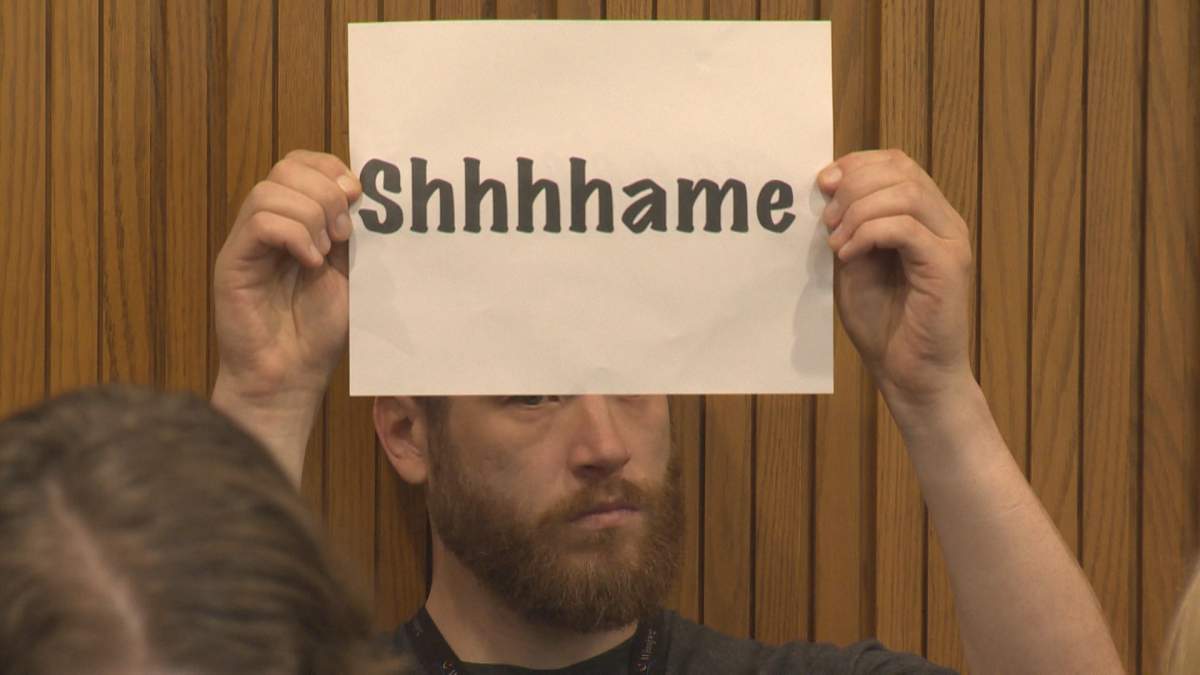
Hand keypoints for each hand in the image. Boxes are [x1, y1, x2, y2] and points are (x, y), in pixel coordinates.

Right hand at [213, 150, 361, 403]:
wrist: (291, 375)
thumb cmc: (317, 330)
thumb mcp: (348, 272)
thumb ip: (352, 233)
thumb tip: (364, 192)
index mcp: (294, 220)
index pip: (300, 163)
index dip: (330, 167)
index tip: (358, 195)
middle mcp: (266, 225)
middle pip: (285, 168)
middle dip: (325, 191)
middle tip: (344, 233)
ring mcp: (246, 242)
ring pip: (269, 191)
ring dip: (310, 215)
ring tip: (325, 252)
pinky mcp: (232, 261)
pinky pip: (260, 222)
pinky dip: (294, 235)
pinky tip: (309, 262)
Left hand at [819, 149, 973, 408]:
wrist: (910, 374)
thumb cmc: (884, 323)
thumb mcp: (854, 264)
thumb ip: (848, 227)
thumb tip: (829, 189)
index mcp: (925, 217)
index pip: (897, 162)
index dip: (857, 164)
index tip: (823, 184)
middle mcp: (944, 222)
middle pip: (900, 169)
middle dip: (853, 186)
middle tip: (827, 221)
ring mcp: (950, 241)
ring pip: (904, 193)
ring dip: (858, 212)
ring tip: (837, 243)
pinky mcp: (948, 265)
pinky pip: (905, 227)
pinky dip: (868, 233)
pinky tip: (850, 256)